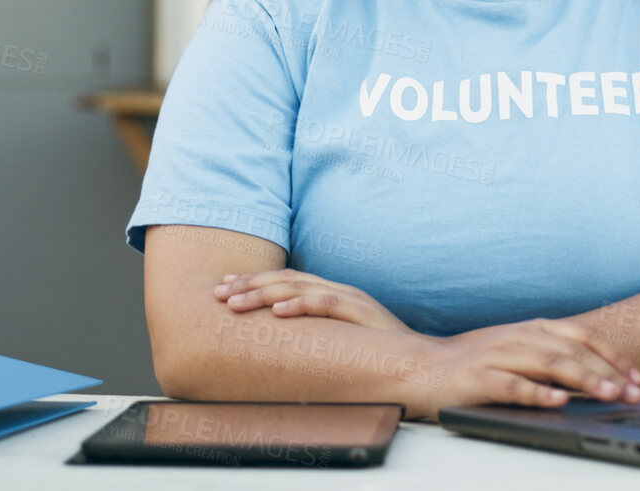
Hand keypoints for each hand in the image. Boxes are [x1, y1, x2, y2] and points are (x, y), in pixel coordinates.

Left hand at [213, 269, 416, 334]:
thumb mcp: (339, 337)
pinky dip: (299, 306)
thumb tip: (277, 339)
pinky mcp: (362, 313)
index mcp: (331, 293)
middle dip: (248, 285)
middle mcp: (338, 289)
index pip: (286, 280)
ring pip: (299, 288)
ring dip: (263, 294)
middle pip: (285, 280)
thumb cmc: (377, 352)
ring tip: (235, 302)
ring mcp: (350, 299)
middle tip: (218, 293)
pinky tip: (276, 312)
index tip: (225, 286)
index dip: (254, 281)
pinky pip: (326, 305)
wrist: (422, 359)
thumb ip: (314, 332)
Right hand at [419, 318, 639, 417]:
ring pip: (549, 364)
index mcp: (533, 329)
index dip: (613, 356)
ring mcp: (499, 355)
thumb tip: (599, 382)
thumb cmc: (477, 364)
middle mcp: (520, 337)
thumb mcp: (519, 353)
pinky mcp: (480, 377)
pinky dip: (538, 392)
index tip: (637, 377)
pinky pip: (514, 385)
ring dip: (583, 379)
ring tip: (608, 394)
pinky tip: (558, 401)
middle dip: (607, 372)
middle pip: (572, 352)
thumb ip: (554, 361)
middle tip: (633, 393)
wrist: (423, 367)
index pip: (582, 337)